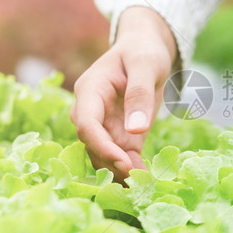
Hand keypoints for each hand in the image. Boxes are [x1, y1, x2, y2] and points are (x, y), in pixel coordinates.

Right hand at [70, 6, 176, 181]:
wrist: (146, 47)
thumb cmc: (144, 50)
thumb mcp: (146, 65)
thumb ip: (140, 95)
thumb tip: (135, 129)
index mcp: (90, 91)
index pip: (86, 124)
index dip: (101, 145)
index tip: (123, 162)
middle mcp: (91, 111)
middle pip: (92, 144)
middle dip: (112, 164)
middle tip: (138, 181)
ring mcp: (104, 125)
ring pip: (103, 156)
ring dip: (120, 172)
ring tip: (144, 185)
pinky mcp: (120, 135)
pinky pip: (121, 156)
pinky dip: (131, 169)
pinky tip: (146, 180)